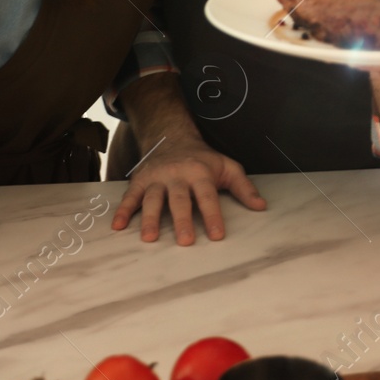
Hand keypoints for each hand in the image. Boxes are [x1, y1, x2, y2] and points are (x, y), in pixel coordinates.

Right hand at [111, 136, 265, 243]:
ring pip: (153, 199)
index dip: (213, 216)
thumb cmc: (204, 159)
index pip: (208, 196)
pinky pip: (130, 196)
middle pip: (179, 199)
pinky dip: (123, 210)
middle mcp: (177, 175)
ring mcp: (157, 178)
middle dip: (182, 220)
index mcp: (200, 173)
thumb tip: (261, 207)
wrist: (172, 137)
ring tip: (149, 238)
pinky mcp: (140, 180)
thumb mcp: (228, 167)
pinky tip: (118, 227)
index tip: (217, 236)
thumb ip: (244, 187)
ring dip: (150, 218)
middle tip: (185, 242)